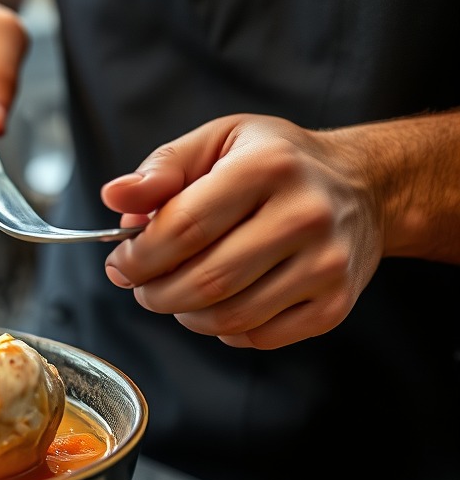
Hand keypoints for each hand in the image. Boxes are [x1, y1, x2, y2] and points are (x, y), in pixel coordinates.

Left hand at [100, 114, 385, 348]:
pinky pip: (260, 338)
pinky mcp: (336, 304)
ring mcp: (325, 265)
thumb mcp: (218, 142)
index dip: (139, 257)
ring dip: (185, 315)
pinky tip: (221, 304)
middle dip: (156, 293)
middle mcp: (304, 216)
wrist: (364, 185)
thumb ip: (162, 169)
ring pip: (229, 318)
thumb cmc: (276, 162)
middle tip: (143, 285)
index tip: (121, 263)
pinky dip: (225, 331)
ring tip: (177, 294)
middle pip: (204, 281)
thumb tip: (114, 197)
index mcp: (266, 167)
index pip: (183, 228)